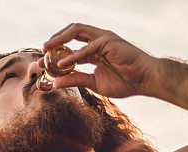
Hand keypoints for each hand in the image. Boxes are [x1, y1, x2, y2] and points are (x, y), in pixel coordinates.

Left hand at [37, 23, 161, 97]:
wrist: (145, 81)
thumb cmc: (125, 82)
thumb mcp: (93, 84)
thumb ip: (75, 80)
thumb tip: (54, 84)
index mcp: (94, 51)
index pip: (71, 46)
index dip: (55, 53)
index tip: (42, 63)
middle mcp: (97, 41)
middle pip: (71, 32)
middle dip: (55, 40)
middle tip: (42, 50)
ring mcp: (103, 39)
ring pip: (77, 31)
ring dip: (60, 39)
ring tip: (47, 50)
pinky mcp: (110, 41)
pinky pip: (88, 47)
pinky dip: (74, 55)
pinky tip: (62, 64)